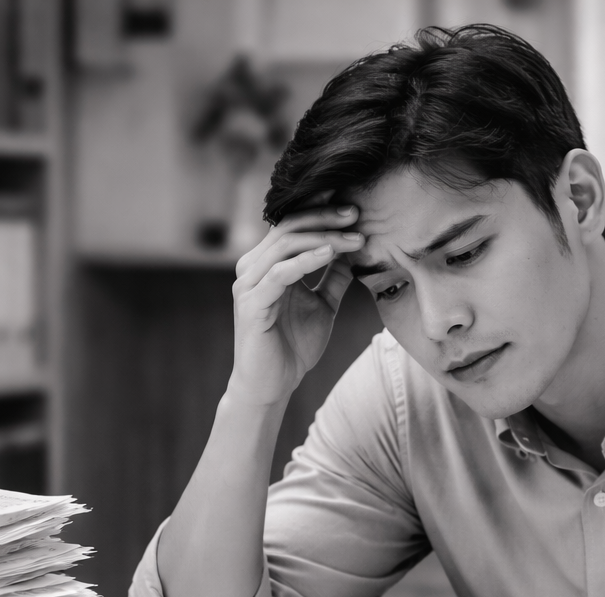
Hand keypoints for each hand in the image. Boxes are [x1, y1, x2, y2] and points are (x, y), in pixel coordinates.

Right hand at [228, 200, 364, 405]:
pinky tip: (330, 253)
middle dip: (324, 217)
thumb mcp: (323, 305)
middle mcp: (253, 267)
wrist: (272, 385)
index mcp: (268, 263)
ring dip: (322, 237)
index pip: (293, 224)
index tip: (354, 204)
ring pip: (284, 245)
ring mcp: (248, 284)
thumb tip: (355, 251)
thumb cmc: (293, 345)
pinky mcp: (251, 304)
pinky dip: (305, 260)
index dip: (321, 210)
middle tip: (356, 213)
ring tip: (353, 237)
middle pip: (288, 227)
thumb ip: (335, 278)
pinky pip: (279, 274)